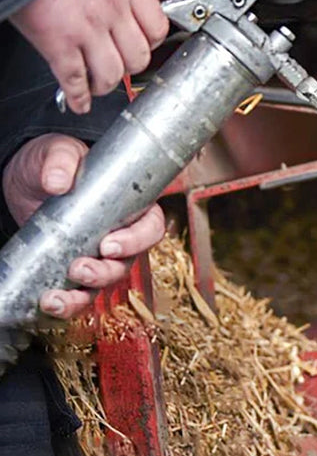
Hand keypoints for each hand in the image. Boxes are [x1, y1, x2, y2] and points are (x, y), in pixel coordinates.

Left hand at [2, 133, 164, 319]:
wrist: (28, 177)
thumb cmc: (56, 160)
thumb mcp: (59, 151)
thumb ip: (61, 159)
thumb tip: (58, 181)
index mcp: (132, 205)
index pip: (149, 228)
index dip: (136, 240)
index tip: (109, 244)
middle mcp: (120, 233)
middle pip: (126, 263)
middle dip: (105, 272)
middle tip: (80, 268)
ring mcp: (96, 254)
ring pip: (102, 284)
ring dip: (83, 296)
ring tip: (56, 297)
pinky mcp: (71, 268)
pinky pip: (77, 293)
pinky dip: (66, 304)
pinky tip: (46, 302)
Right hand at [9, 0, 167, 114]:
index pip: (157, 24)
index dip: (151, 40)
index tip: (144, 43)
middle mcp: (113, 9)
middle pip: (139, 55)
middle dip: (130, 66)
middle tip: (120, 67)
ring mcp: (88, 29)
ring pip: (111, 74)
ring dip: (105, 84)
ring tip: (98, 86)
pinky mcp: (58, 43)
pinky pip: (74, 79)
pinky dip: (76, 96)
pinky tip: (76, 101)